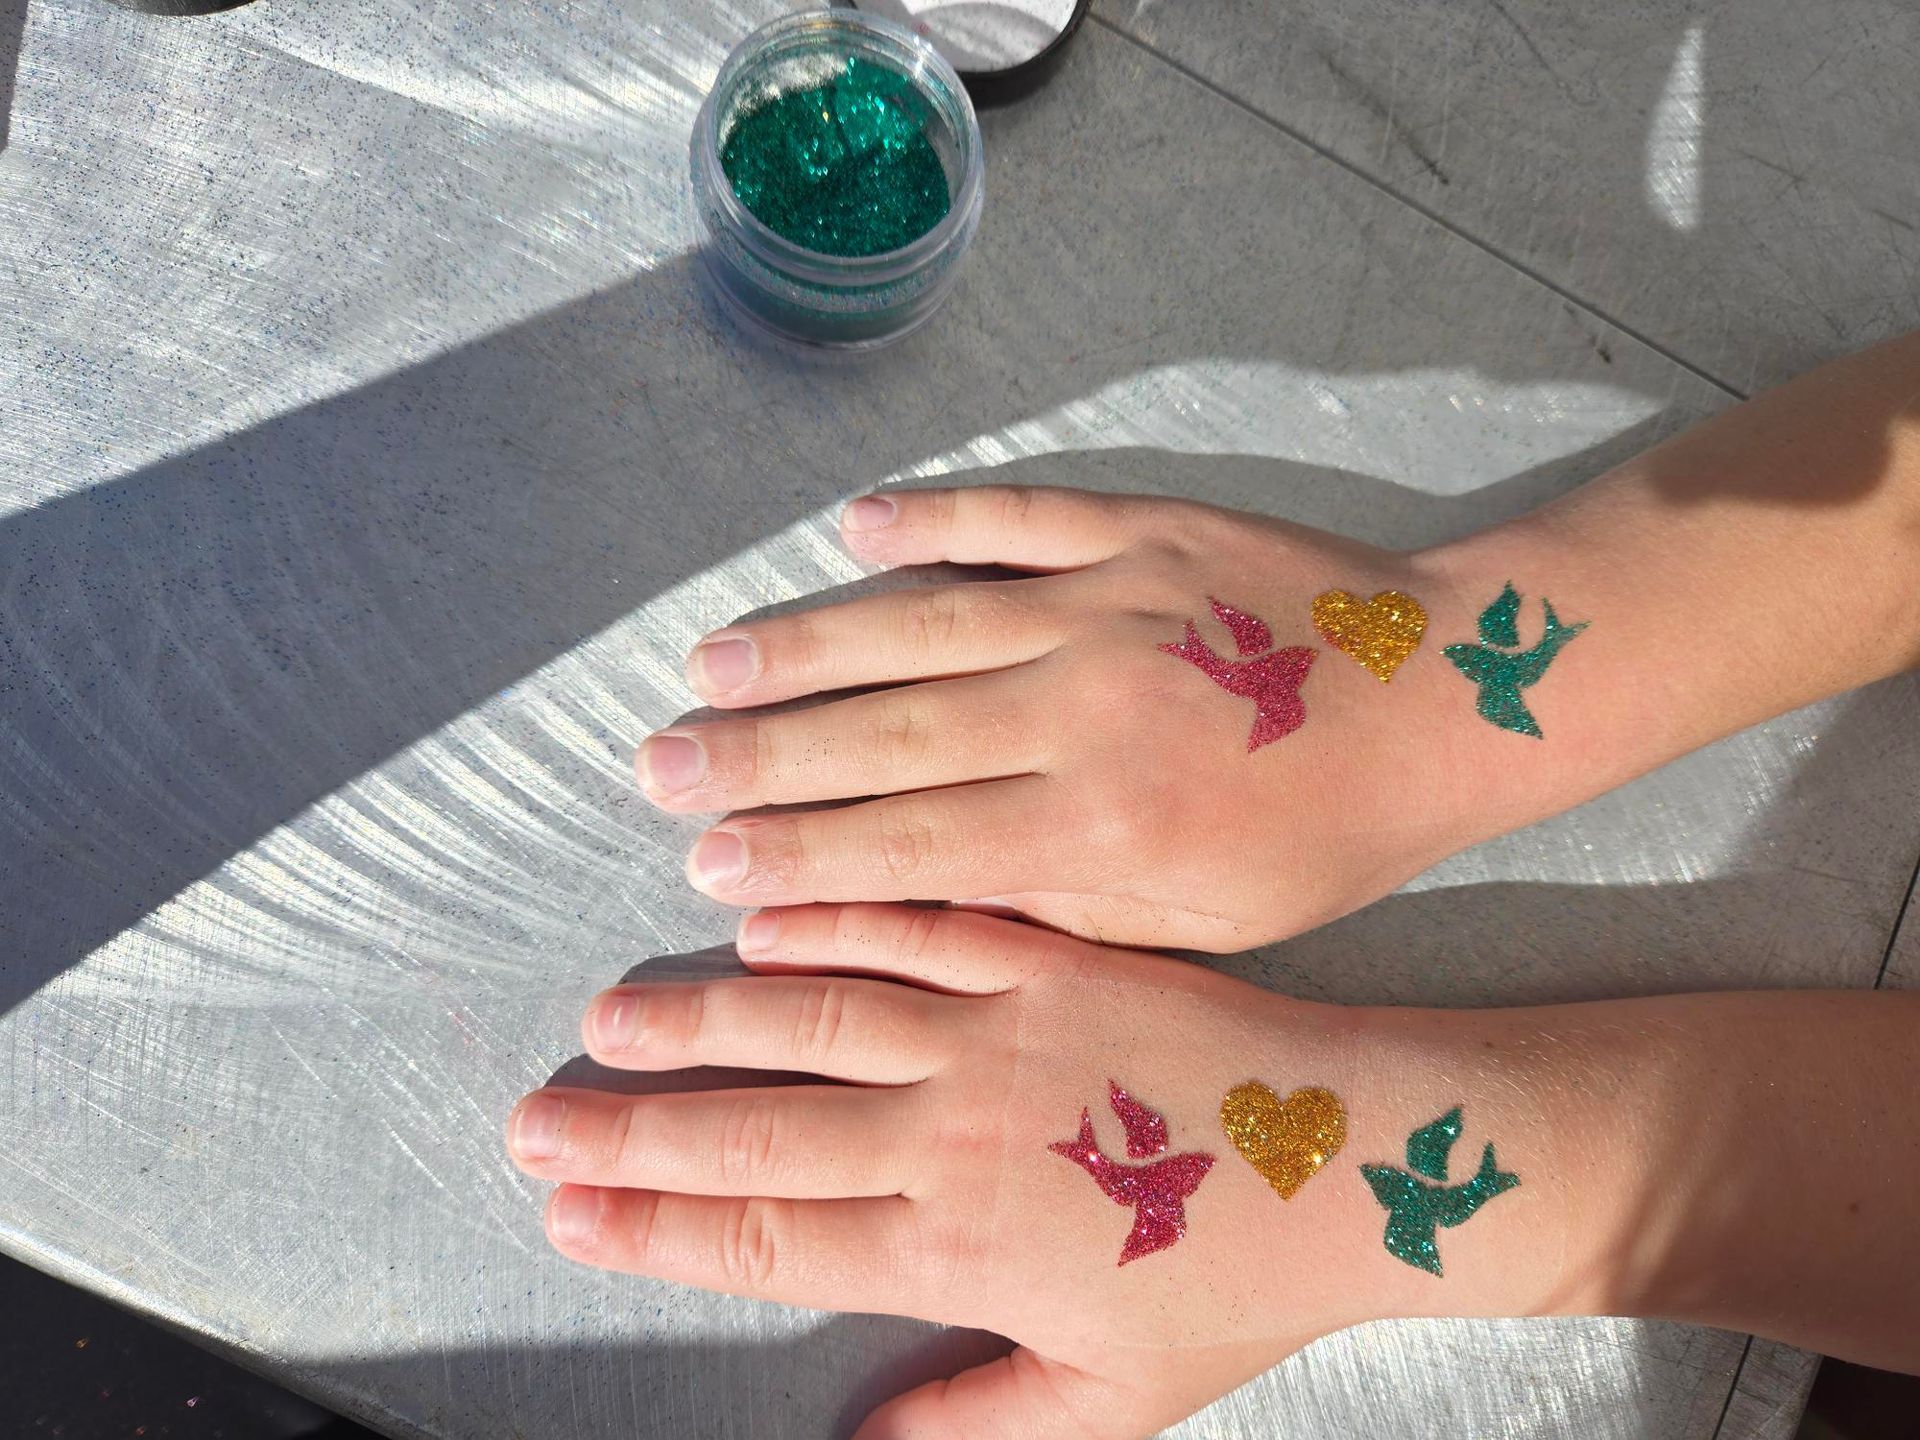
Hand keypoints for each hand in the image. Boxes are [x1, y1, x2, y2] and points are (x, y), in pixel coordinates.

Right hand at [506, 905, 1368, 1437]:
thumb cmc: (1238, 1283)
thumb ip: (975, 1424)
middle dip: (632, 1131)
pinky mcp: (1048, 959)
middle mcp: (955, 1131)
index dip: (652, 1228)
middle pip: (758, 1132)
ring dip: (703, 1020)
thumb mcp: (1114, 1399)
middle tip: (533, 1117)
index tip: (565, 1210)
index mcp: (959, 1246)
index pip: (766, 1237)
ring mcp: (999, 1030)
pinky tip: (762, 915)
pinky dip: (835, 918)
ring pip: (814, 1016)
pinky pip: (919, 930)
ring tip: (613, 1012)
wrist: (1360, 1160)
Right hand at [637, 486, 1511, 949]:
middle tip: (656, 761)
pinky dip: (933, 519)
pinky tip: (853, 526)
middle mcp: (1080, 711)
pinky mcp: (1141, 530)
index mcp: (1097, 830)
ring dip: (806, 644)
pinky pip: (1014, 520)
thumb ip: (1054, 911)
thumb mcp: (1200, 924)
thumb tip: (908, 903)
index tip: (702, 859)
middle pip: (884, 734)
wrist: (1445, 701)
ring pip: (920, 625)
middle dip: (758, 755)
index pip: (907, 845)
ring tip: (709, 664)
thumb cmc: (1322, 838)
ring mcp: (1106, 605)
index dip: (793, 854)